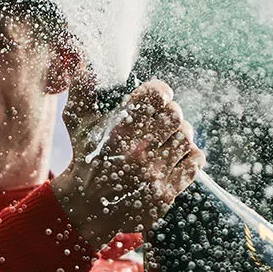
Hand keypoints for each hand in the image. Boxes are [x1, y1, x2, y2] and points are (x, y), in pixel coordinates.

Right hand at [52, 78, 203, 251]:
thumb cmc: (86, 159)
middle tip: (162, 121)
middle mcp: (137, 151)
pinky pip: (195, 162)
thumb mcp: (78, 124)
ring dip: (180, 135)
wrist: (86, 209)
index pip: (156, 95)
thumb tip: (84, 62)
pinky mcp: (165, 193)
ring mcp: (153, 174)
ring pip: (186, 138)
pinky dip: (191, 156)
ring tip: (168, 139)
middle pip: (175, 115)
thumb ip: (82, 90)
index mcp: (117, 130)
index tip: (157, 96)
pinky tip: (177, 156)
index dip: (160, 91)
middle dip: (170, 114)